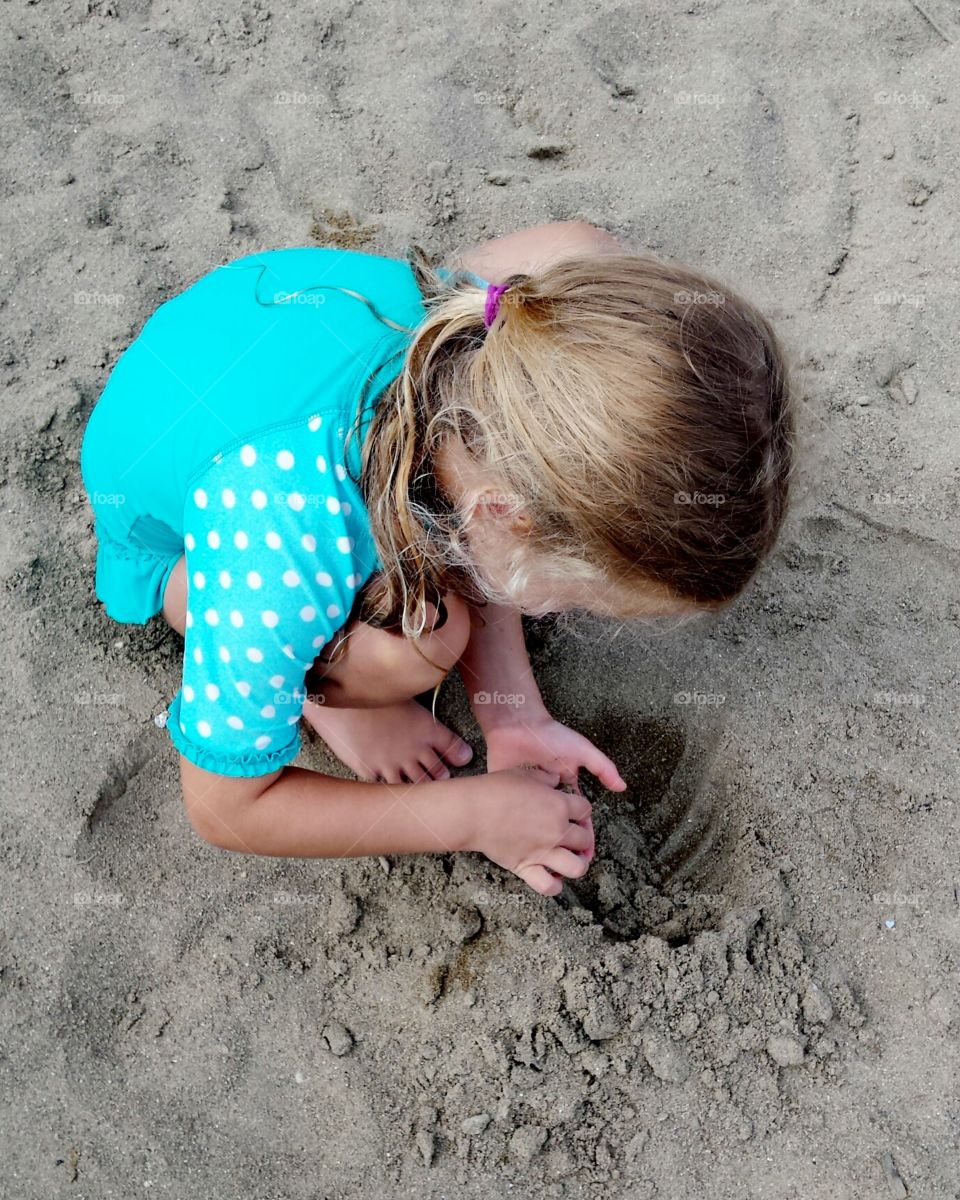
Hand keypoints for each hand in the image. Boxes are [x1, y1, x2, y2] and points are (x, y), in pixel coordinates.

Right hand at [462, 766, 594, 896]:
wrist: (473, 811)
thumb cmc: (495, 790)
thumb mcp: (524, 775)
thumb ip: (546, 778)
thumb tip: (556, 780)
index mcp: (559, 805)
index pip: (586, 810)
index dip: (582, 810)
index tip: (574, 811)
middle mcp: (556, 831)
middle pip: (585, 839)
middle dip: (582, 837)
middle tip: (573, 835)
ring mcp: (543, 852)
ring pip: (577, 868)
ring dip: (577, 864)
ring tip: (570, 859)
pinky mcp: (527, 867)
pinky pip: (548, 886)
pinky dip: (553, 885)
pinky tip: (551, 876)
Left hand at [484, 714, 626, 864]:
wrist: (517, 725)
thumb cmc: (550, 735)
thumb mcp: (581, 750)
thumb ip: (602, 767)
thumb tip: (622, 787)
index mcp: (565, 788)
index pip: (578, 818)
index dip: (584, 835)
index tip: (587, 853)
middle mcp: (548, 797)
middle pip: (561, 828)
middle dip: (568, 846)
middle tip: (572, 865)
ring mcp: (529, 800)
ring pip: (538, 830)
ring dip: (545, 845)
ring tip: (551, 864)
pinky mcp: (510, 798)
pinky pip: (516, 821)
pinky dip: (520, 836)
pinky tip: (525, 851)